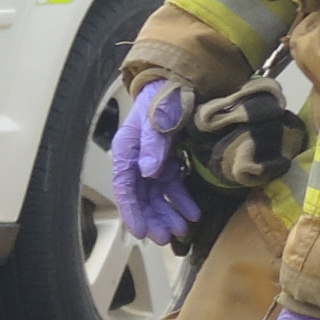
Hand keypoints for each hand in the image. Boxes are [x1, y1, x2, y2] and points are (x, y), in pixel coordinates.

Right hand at [107, 80, 199, 245]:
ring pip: (157, 197)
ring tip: (184, 229)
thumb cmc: (165, 95)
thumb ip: (153, 142)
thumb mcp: (159, 115)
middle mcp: (136, 160)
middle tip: (167, 238)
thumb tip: (149, 171)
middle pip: (141, 197)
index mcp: (127, 149)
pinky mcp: (168, 162)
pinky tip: (193, 213)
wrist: (180, 81)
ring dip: (168, 214)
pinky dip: (182, 201)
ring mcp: (152, 163)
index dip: (131, 210)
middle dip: (153, 219)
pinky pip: (172, 188)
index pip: (125, 186)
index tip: (140, 231)